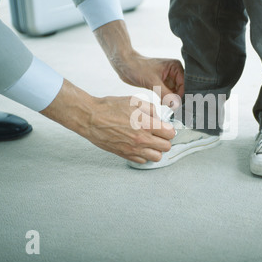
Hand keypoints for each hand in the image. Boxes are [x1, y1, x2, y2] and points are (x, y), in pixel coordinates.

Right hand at [41, 79, 175, 162]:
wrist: (91, 118)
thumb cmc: (110, 107)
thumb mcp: (134, 101)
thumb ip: (151, 109)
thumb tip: (159, 116)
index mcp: (146, 124)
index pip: (170, 134)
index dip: (169, 129)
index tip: (165, 127)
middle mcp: (142, 139)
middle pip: (166, 147)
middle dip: (165, 140)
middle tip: (158, 134)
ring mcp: (133, 149)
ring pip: (157, 157)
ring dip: (156, 150)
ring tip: (150, 142)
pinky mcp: (125, 155)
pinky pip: (143, 161)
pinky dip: (144, 155)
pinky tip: (140, 147)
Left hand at [111, 52, 183, 108]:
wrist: (125, 66)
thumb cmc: (138, 68)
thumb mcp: (153, 82)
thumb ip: (166, 94)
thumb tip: (176, 105)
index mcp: (175, 67)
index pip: (185, 84)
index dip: (181, 95)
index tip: (177, 105)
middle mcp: (174, 72)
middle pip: (182, 89)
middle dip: (176, 98)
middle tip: (171, 106)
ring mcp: (168, 78)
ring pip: (175, 93)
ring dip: (170, 100)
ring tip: (163, 102)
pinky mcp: (162, 84)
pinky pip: (168, 94)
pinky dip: (165, 99)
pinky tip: (160, 101)